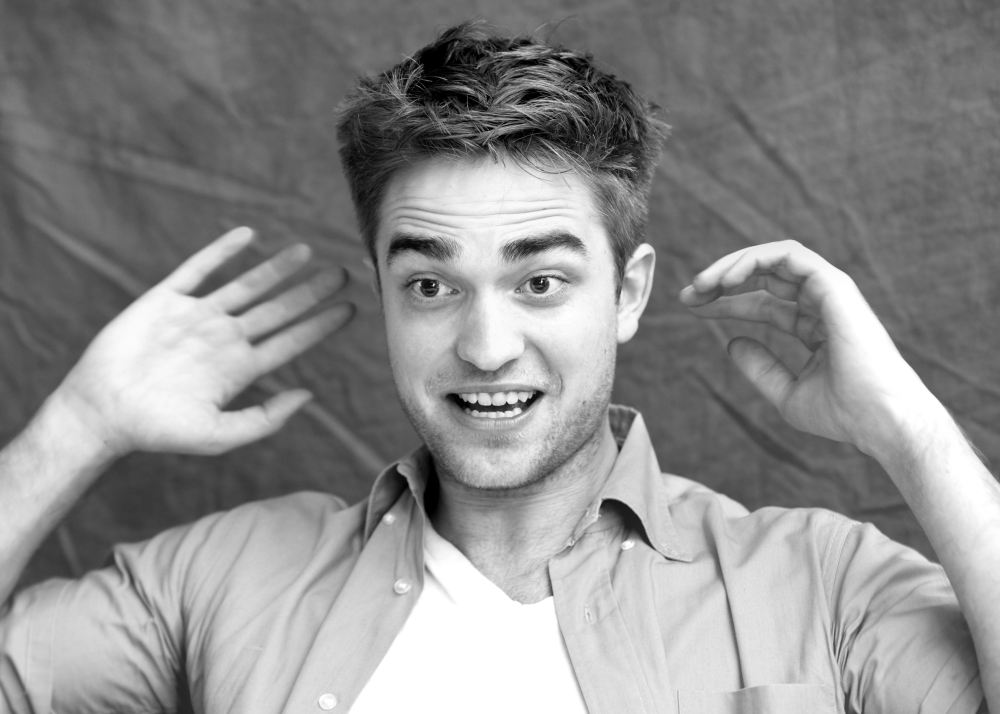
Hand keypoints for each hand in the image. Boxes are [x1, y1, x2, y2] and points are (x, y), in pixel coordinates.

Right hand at [53, 227, 352, 457]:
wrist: (101, 413)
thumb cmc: (160, 431)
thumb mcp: (220, 435)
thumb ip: (266, 419)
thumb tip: (308, 396)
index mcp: (241, 368)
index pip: (291, 340)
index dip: (321, 324)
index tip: (351, 308)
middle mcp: (224, 339)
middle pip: (277, 309)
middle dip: (309, 292)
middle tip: (342, 274)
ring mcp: (197, 318)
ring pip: (246, 286)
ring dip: (275, 269)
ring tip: (305, 252)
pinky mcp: (165, 301)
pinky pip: (198, 269)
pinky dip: (222, 252)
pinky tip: (247, 237)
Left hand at [680, 240, 932, 457]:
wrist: (879, 421)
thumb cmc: (844, 413)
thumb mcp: (786, 392)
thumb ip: (759, 367)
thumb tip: (730, 342)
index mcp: (814, 325)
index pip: (762, 303)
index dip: (725, 302)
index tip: (691, 307)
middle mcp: (822, 303)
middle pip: (764, 276)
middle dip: (722, 279)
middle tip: (688, 293)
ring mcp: (830, 291)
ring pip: (774, 258)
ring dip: (734, 264)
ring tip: (702, 284)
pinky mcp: (834, 285)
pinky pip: (789, 256)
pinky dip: (755, 260)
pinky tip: (728, 280)